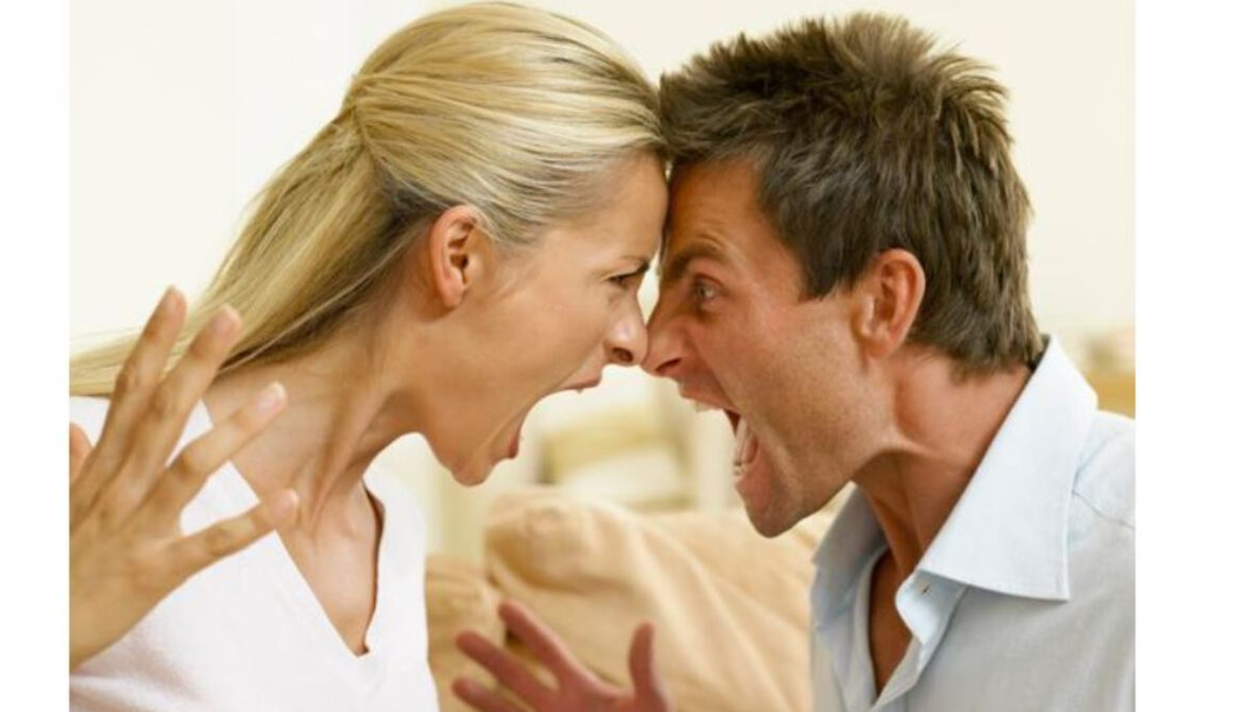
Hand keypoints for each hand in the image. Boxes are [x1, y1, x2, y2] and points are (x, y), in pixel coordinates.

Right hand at [70, 288, 298, 669]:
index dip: (154, 342)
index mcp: (102, 468)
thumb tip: (71, 428)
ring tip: (279, 394)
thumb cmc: (52, 567)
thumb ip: (71, 466)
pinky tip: (290, 501)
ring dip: (235, 430)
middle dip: (196, 361)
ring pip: (190, 468)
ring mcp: (139, 527)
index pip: (130, 391)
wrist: (29, 635)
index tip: (178, 295)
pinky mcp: (157, 571)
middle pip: (161, 412)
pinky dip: (250, 524)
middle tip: (233, 315)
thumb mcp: (58, 506)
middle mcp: (120, 487)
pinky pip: (209, 544)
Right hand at [454, 600, 670, 711]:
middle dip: (490, 657)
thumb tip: (646, 626)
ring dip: (481, 698)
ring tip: (455, 680)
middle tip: (461, 636)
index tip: (504, 605)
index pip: (549, 651)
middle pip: (517, 676)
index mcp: (583, 689)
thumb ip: (645, 671)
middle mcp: (560, 709)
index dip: (528, 628)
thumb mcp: (653, 703)